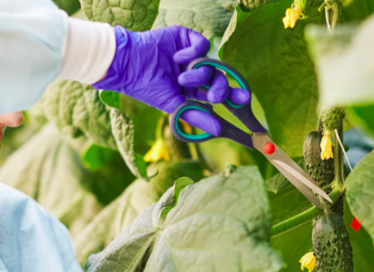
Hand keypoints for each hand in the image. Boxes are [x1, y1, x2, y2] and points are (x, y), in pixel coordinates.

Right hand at [93, 26, 250, 135]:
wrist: (128, 65)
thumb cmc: (147, 88)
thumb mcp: (174, 105)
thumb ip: (197, 116)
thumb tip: (219, 130)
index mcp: (193, 89)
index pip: (218, 92)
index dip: (233, 95)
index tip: (245, 99)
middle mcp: (195, 71)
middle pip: (220, 77)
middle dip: (221, 88)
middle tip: (215, 95)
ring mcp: (191, 54)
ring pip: (211, 63)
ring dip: (200, 73)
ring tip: (182, 78)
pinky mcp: (186, 38)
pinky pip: (203, 45)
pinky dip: (194, 53)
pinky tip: (178, 58)